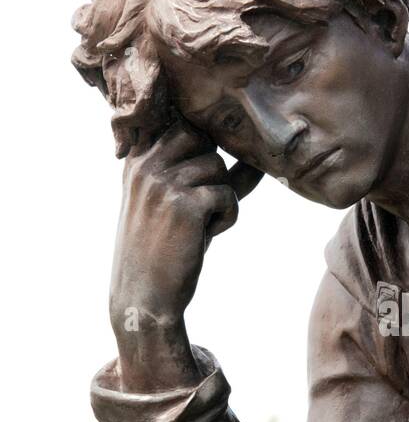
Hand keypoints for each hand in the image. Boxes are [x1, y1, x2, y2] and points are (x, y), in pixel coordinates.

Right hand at [108, 123, 261, 389]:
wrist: (145, 299)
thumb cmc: (166, 250)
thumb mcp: (179, 203)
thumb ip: (211, 175)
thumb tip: (257, 157)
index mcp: (137, 159)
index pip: (180, 123)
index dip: (203, 142)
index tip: (203, 168)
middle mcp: (145, 164)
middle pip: (203, 138)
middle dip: (214, 169)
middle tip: (203, 202)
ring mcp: (162, 182)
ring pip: (218, 168)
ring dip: (221, 198)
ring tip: (200, 225)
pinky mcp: (184, 203)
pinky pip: (228, 195)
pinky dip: (226, 217)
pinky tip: (205, 236)